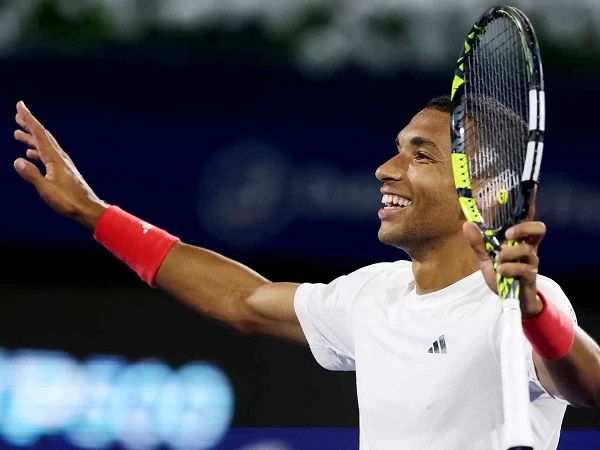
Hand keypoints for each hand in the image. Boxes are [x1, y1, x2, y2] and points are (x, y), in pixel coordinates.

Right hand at [13, 101, 107, 228]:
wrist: (87, 208)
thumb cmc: (69, 201)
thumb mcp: (47, 190)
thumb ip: (32, 175)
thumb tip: (17, 161)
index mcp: (55, 159)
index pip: (39, 134)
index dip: (29, 119)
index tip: (20, 106)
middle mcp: (59, 158)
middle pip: (43, 136)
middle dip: (30, 124)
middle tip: (18, 113)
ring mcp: (62, 164)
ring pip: (44, 146)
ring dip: (31, 138)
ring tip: (18, 133)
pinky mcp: (63, 171)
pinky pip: (47, 156)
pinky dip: (38, 151)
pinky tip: (31, 154)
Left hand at [463, 187, 544, 317]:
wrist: (513, 301)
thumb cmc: (503, 275)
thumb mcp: (486, 258)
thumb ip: (478, 242)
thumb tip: (467, 223)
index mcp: (519, 240)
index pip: (527, 218)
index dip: (530, 202)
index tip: (533, 186)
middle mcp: (529, 247)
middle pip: (538, 228)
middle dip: (522, 228)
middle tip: (507, 235)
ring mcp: (532, 261)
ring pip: (526, 249)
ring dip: (508, 254)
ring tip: (498, 261)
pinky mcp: (531, 275)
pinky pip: (522, 268)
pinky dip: (508, 269)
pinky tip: (501, 272)